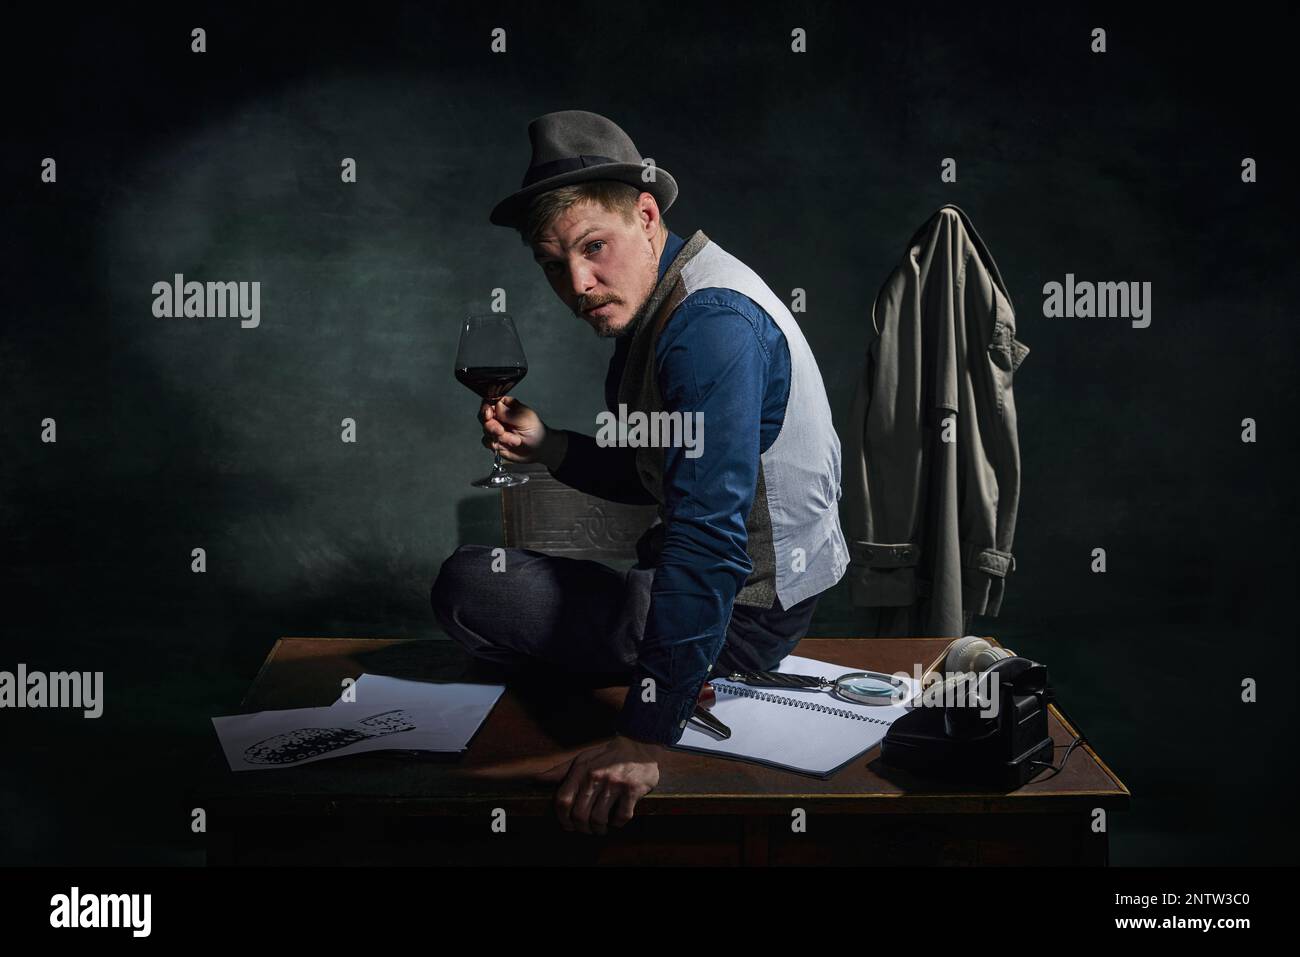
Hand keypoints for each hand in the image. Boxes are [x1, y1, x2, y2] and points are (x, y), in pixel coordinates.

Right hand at [478, 395, 553, 464]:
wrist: (539, 449)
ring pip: (485, 430)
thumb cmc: (536, 431)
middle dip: (491, 425)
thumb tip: (497, 405)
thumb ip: (510, 413)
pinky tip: (508, 445)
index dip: (486, 408)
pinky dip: (496, 445)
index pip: (490, 401)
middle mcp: (499, 416)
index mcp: (506, 406)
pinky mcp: (494, 441)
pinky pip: (487, 442)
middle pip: (483, 416)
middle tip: (501, 431)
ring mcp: (495, 429)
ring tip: (515, 440)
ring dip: (499, 437)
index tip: (489, 414)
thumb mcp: (526, 418)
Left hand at [535, 734, 663, 834]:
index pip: (562, 800)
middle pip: (579, 814)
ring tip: (601, 828)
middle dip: (582, 828)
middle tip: (587, 830)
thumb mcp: (583, 758)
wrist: (639, 744)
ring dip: (599, 829)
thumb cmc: (607, 755)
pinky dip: (618, 823)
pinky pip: (621, 817)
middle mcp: (595, 776)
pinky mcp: (632, 789)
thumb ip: (560, 771)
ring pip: (599, 819)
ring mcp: (614, 783)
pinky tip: (617, 819)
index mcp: (581, 769)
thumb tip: (537, 779)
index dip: (562, 819)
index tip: (568, 825)